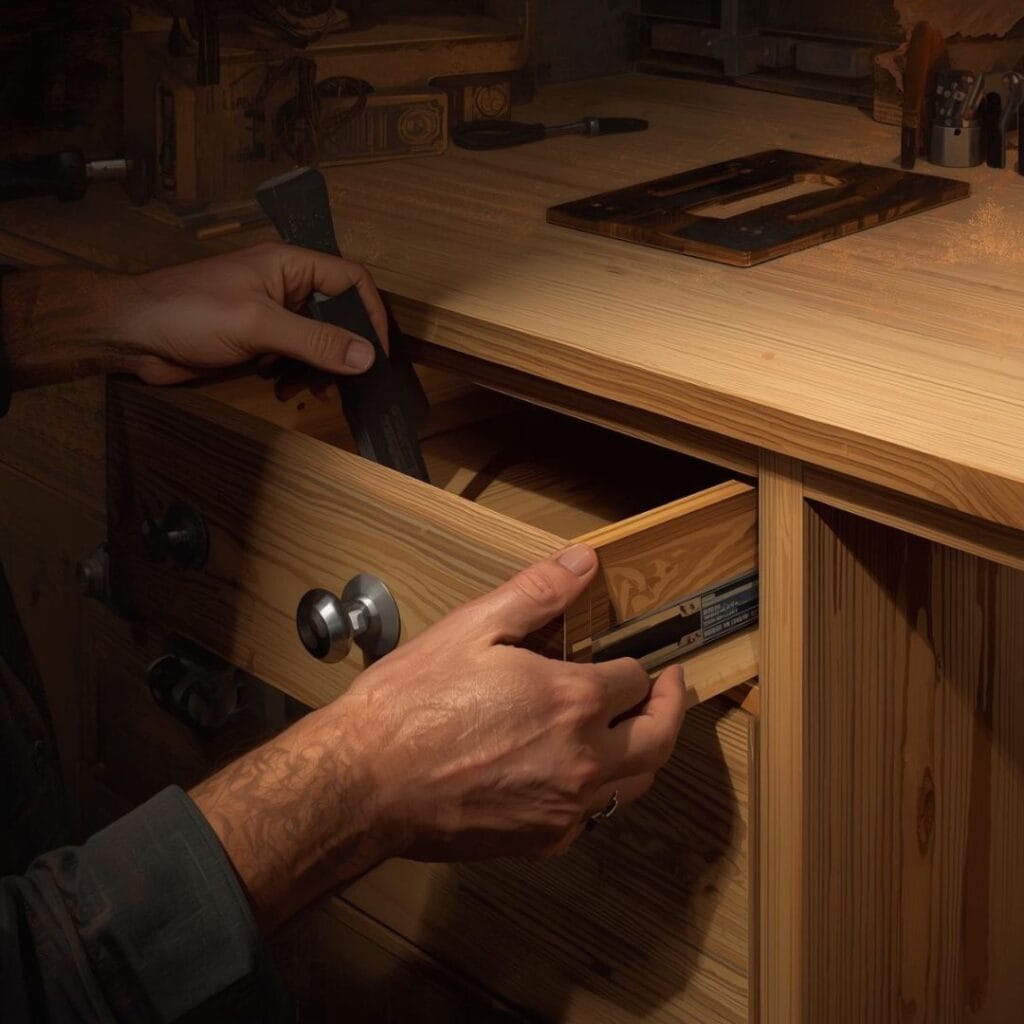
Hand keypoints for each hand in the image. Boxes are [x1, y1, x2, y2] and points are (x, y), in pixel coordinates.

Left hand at [1, 242, 387, 390]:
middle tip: (347, 383)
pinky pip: (294, 358)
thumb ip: (315, 341)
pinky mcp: (257, 342)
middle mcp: (286, 287)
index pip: (351, 280)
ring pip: (318, 342)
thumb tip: (368, 358)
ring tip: (310, 391)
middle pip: (338, 315)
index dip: (371, 314)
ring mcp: (271, 315)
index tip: (378, 354)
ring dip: (320, 369)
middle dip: (345, 350)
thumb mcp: (258, 325)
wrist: (131, 334)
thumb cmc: (190, 312)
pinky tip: (283, 389)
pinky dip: (297, 376)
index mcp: (290, 266)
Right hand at [190, 544, 685, 930]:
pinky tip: (578, 774)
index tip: (635, 659)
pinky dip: (601, 792)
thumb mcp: (473, 628)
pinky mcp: (542, 840)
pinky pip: (593, 818)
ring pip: (635, 785)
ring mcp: (565, 808)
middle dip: (670, 709)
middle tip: (667, 690)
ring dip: (645, 753)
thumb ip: (537, 593)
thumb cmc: (412, 705)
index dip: (639, 664)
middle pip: (659, 739)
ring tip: (634, 731)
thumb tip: (583, 563)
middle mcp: (583, 761)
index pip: (636, 680)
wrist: (366, 782)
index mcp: (573, 701)